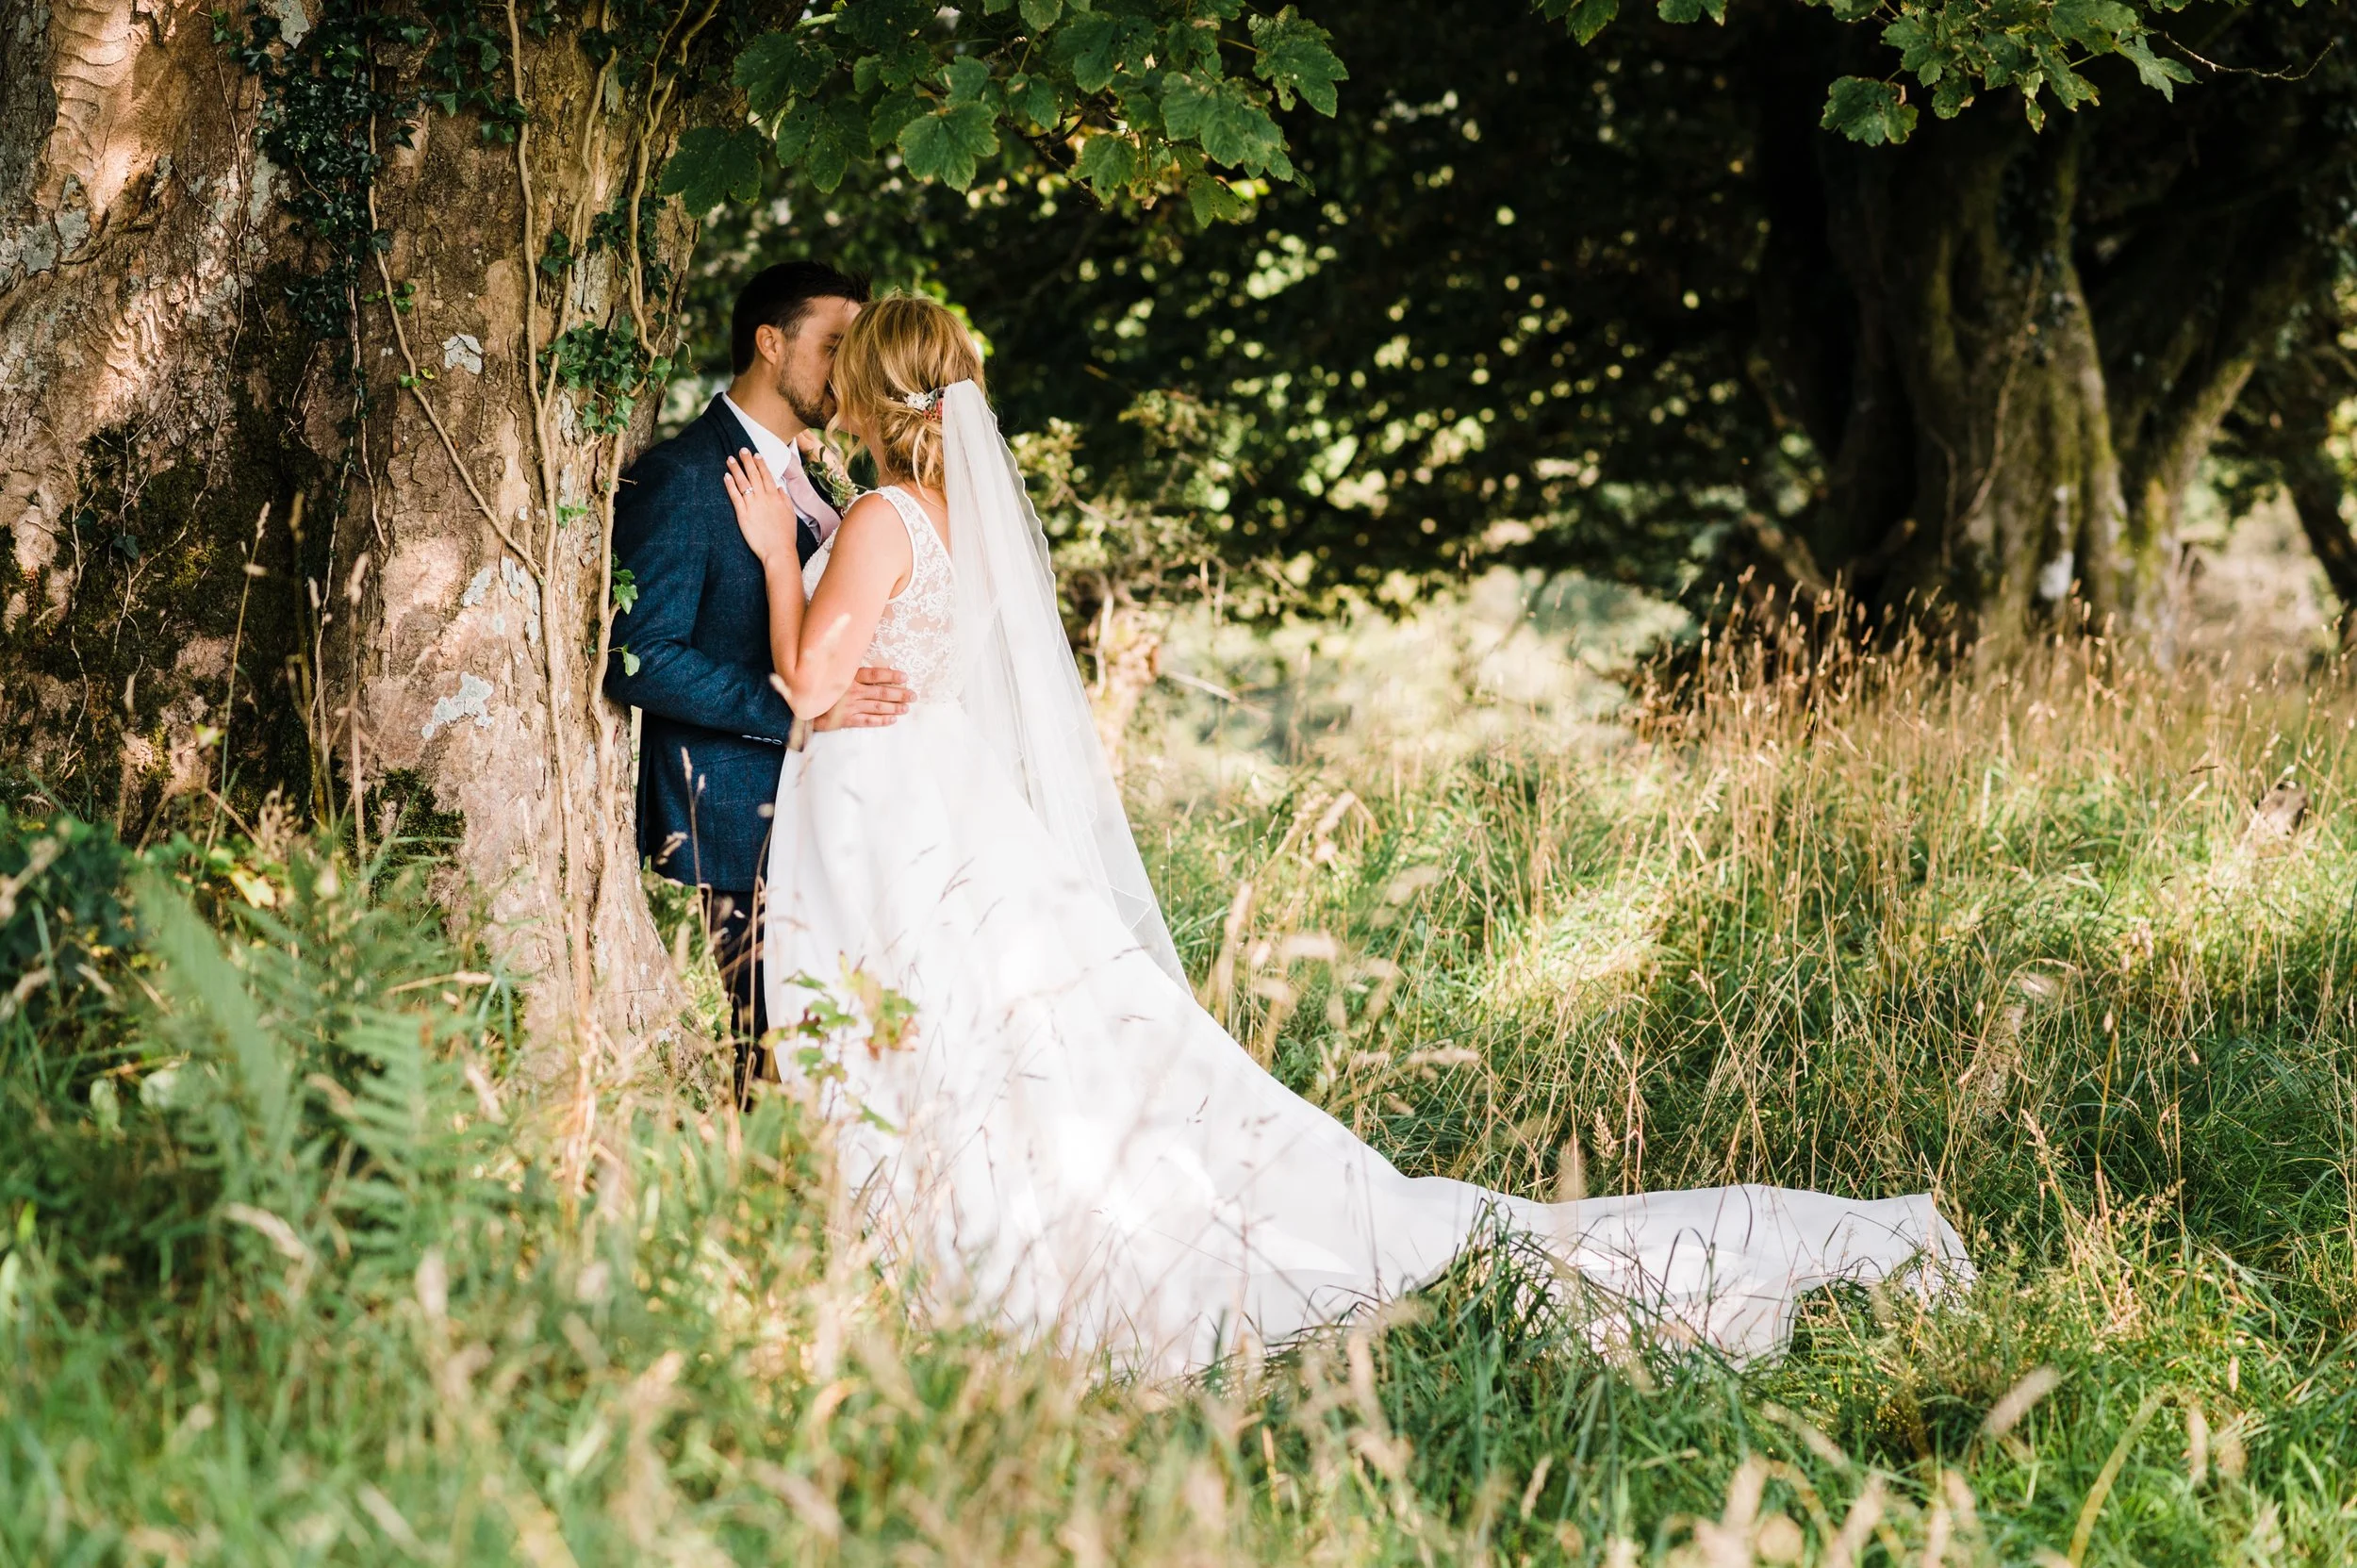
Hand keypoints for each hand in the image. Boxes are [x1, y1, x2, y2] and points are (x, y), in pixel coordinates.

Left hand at [723, 450, 798, 566]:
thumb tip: (780, 489)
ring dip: (736, 469)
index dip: (761, 464)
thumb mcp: (790, 515)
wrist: (778, 551)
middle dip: (747, 461)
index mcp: (776, 497)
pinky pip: (735, 496)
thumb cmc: (785, 535)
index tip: (756, 455)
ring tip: (730, 459)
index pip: (767, 476)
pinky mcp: (742, 514)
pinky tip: (726, 476)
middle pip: (754, 475)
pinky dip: (730, 485)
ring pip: (743, 483)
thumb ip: (785, 500)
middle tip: (742, 450)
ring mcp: (752, 505)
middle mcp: (764, 498)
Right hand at [811, 666, 911, 730]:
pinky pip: (868, 721)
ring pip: (878, 706)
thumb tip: (867, 663)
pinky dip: (881, 720)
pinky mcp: (846, 720)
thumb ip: (848, 669)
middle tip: (913, 695)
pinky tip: (893, 719)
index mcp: (849, 677)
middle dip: (900, 693)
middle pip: (881, 692)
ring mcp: (850, 706)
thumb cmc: (819, 687)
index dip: (891, 675)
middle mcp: (852, 691)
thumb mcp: (832, 673)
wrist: (802, 706)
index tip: (905, 677)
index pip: (875, 675)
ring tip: (906, 707)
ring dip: (894, 707)